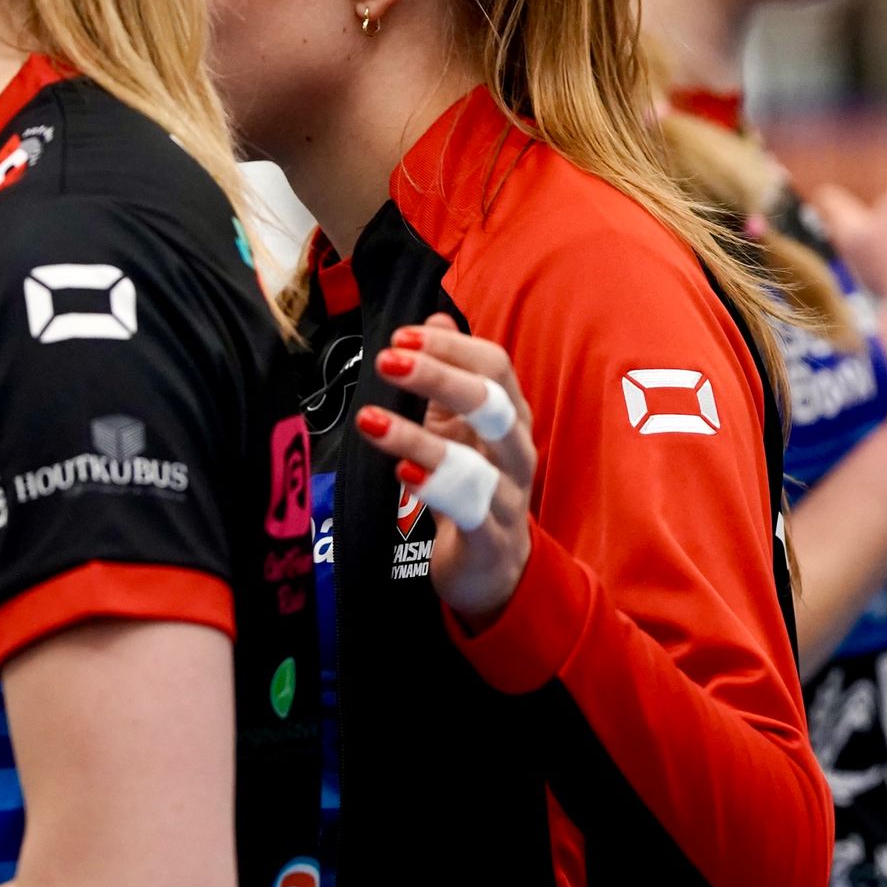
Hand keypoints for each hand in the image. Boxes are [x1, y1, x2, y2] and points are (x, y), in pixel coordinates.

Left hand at [355, 313, 534, 629]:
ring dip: (418, 436)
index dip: (450, 346)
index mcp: (512, 415)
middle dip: (438, 377)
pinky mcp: (491, 538)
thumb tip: (434, 317)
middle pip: (491, 404)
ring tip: (370, 420)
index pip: (493, 366)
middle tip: (387, 360)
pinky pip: (469, 510)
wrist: (494, 569)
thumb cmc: (477, 485)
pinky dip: (436, 488)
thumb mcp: (460, 425)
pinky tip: (402, 473)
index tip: (401, 335)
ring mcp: (508, 495)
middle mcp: (517, 450)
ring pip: (473, 460)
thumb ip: (449, 374)